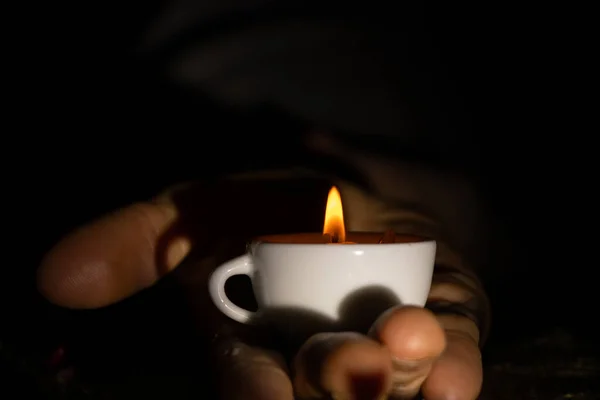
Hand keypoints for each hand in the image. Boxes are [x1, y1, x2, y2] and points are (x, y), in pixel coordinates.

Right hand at [38, 181, 483, 399]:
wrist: (343, 188)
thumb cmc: (262, 207)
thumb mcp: (191, 211)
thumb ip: (135, 243)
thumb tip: (55, 277)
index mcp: (255, 346)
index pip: (248, 385)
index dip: (253, 391)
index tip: (263, 392)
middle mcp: (321, 361)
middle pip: (326, 388)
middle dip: (338, 381)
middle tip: (354, 368)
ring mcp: (388, 347)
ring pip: (397, 382)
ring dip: (406, 374)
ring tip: (412, 348)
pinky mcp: (445, 322)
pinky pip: (456, 351)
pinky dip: (456, 363)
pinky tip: (457, 376)